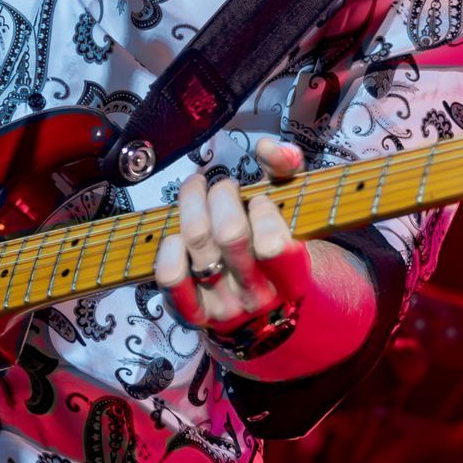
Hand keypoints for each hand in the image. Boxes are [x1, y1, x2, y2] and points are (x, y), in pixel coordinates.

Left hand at [156, 135, 310, 338]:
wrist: (264, 303)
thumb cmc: (275, 240)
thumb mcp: (291, 205)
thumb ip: (287, 168)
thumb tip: (268, 148)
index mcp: (292, 276)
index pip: (274, 245)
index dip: (263, 210)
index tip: (260, 199)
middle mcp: (259, 296)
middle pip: (229, 234)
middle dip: (223, 194)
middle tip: (224, 188)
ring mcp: (225, 307)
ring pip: (197, 242)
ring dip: (192, 203)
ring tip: (197, 191)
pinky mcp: (194, 313)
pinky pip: (171, 277)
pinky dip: (169, 247)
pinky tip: (176, 233)